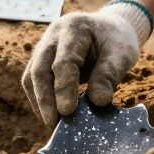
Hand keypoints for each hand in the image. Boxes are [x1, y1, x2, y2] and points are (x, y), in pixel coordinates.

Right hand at [22, 1, 151, 126]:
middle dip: (45, 99)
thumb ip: (110, 75)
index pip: (63, 61)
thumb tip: (99, 101)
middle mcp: (53, 35)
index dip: (64, 87)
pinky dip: (40, 100)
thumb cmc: (116, 41)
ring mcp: (44, 46)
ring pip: (31, 76)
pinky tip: (52, 116)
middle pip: (40, 69)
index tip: (67, 111)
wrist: (109, 29)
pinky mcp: (41, 60)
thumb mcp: (122, 53)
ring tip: (53, 125)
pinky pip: (33, 81)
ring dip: (40, 102)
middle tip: (54, 125)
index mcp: (74, 28)